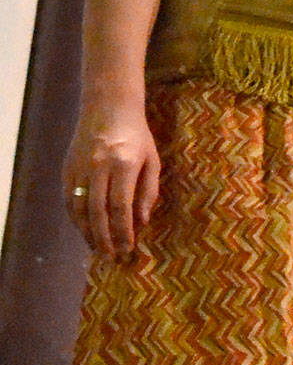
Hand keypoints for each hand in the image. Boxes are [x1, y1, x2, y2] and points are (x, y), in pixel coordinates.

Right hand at [65, 104, 160, 257]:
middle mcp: (99, 166)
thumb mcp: (152, 161)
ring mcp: (80, 167)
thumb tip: (142, 222)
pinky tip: (84, 231)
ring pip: (79, 208)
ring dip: (88, 233)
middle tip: (111, 257)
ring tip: (97, 249)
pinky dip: (76, 219)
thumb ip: (148, 192)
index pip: (121, 206)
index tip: (128, 248)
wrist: (108, 107)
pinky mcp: (68, 168)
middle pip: (98, 212)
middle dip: (104, 238)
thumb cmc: (137, 136)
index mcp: (124, 164)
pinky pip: (69, 199)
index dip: (123, 231)